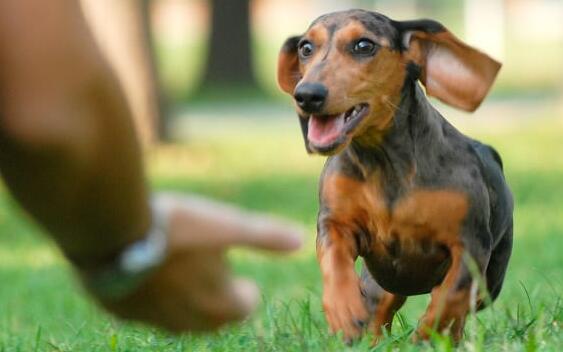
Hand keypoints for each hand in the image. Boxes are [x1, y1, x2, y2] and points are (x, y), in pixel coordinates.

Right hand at [97, 193, 302, 331]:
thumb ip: (263, 236)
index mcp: (219, 303)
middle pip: (213, 320)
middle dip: (220, 304)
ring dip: (189, 303)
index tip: (245, 284)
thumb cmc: (177, 228)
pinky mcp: (123, 312)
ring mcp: (153, 320)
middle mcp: (188, 321)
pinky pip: (147, 313)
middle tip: (218, 283)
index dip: (245, 295)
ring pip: (179, 320)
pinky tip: (151, 278)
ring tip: (188, 279)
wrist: (113, 232)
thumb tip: (299, 241)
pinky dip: (156, 300)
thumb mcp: (227, 225)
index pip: (242, 310)